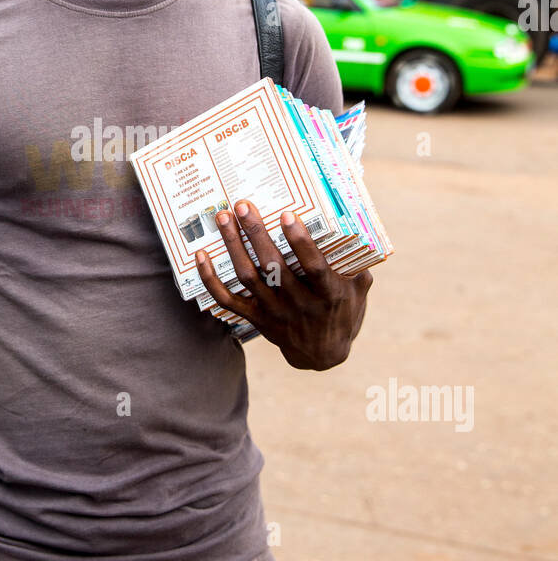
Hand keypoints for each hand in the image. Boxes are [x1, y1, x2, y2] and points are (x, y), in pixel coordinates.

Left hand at [196, 201, 372, 370]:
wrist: (323, 354)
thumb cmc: (343, 311)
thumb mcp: (358, 288)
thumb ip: (356, 261)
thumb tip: (354, 224)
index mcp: (328, 294)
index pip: (313, 266)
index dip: (300, 241)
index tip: (287, 215)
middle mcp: (299, 303)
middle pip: (273, 267)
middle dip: (256, 234)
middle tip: (244, 206)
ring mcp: (274, 312)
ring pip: (248, 277)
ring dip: (233, 246)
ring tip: (224, 219)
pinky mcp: (256, 318)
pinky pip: (227, 300)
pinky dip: (210, 279)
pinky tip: (201, 256)